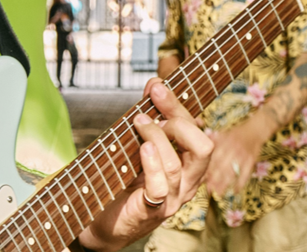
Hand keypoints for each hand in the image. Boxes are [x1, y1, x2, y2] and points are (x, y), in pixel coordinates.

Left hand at [79, 79, 213, 249]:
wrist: (104, 223)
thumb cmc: (124, 182)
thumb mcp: (138, 145)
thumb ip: (149, 117)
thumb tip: (154, 84)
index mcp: (189, 164)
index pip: (198, 131)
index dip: (178, 106)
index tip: (157, 87)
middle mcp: (188, 182)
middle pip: (203, 146)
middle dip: (178, 121)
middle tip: (150, 113)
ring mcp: (172, 198)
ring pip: (177, 164)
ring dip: (156, 137)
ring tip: (138, 125)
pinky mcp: (153, 211)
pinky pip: (160, 188)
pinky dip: (151, 164)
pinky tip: (142, 149)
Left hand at [203, 119, 267, 194]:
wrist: (256, 129)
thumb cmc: (237, 133)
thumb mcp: (223, 133)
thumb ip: (212, 142)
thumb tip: (198, 148)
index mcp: (224, 142)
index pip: (213, 158)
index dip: (207, 169)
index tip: (201, 180)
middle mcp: (232, 149)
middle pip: (221, 166)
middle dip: (214, 179)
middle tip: (208, 190)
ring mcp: (242, 155)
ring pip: (232, 172)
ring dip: (225, 184)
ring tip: (219, 193)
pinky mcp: (251, 160)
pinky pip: (245, 174)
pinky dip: (240, 183)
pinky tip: (235, 191)